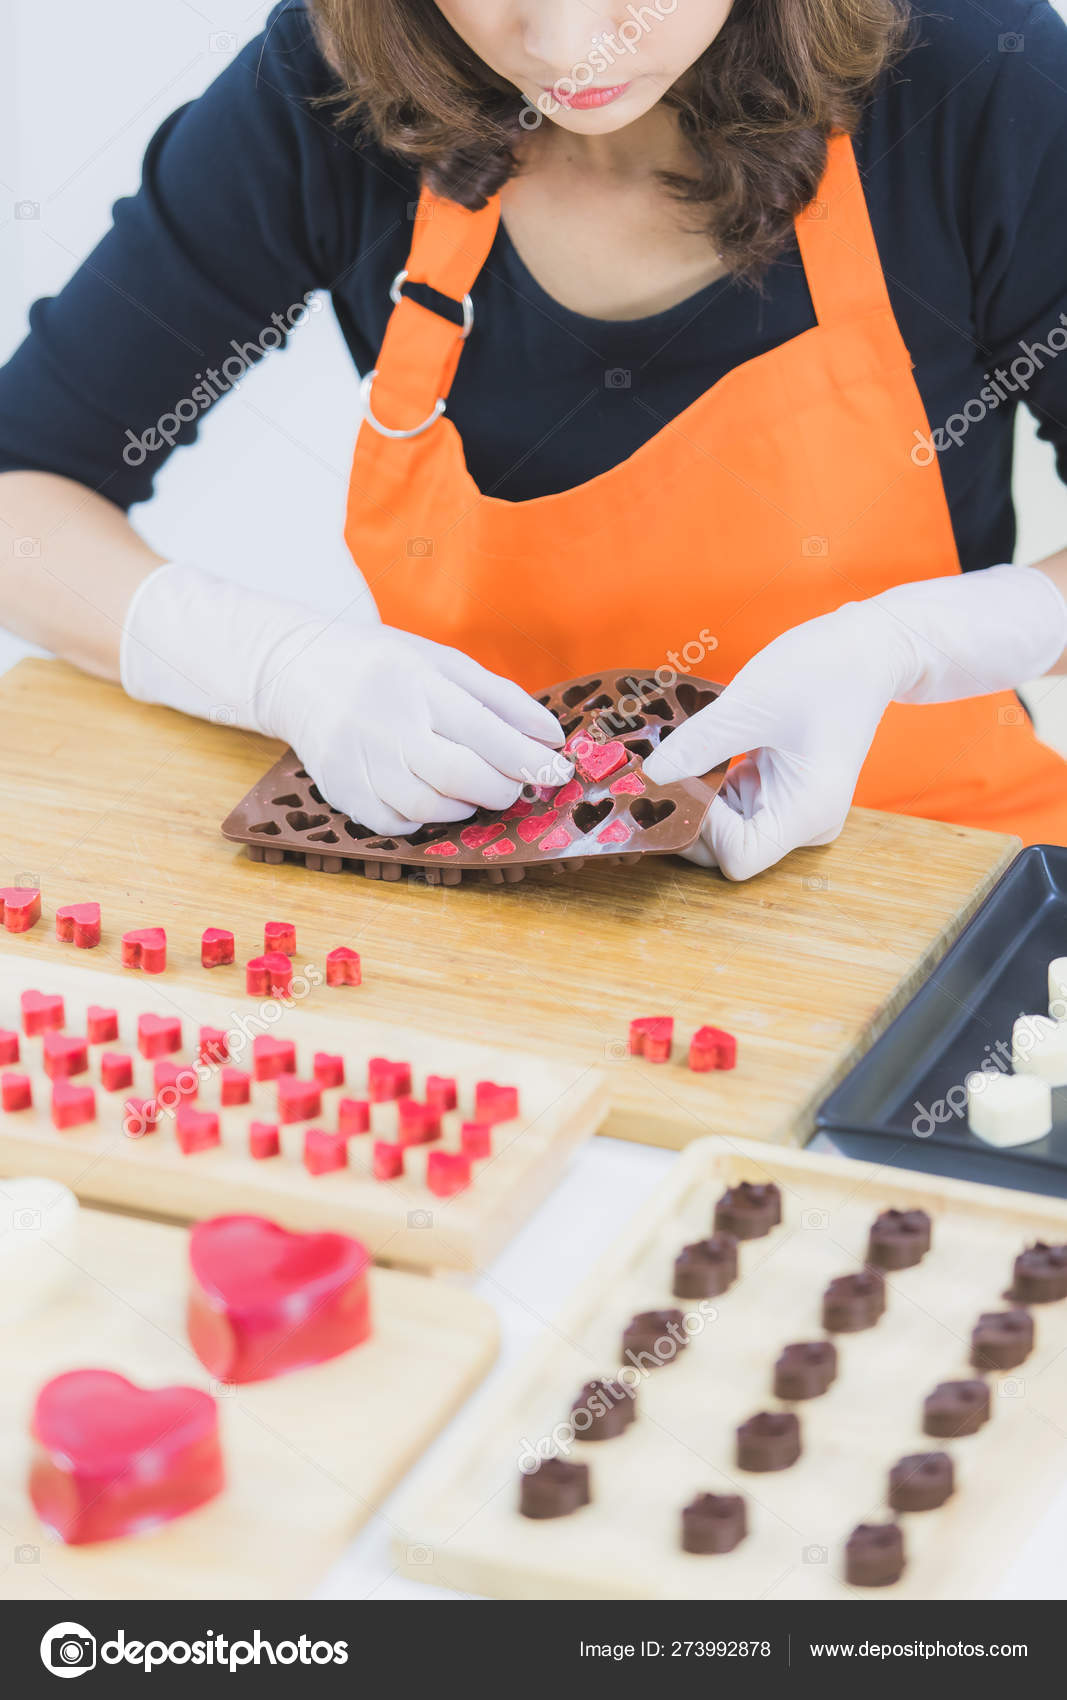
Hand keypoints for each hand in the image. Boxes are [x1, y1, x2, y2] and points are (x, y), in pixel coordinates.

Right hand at [120, 564, 567, 833]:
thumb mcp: (444, 662)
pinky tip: (430, 796)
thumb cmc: (386, 666)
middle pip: (459, 776)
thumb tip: (551, 738)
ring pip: (429, 807)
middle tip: (514, 786)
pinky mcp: (339, 789)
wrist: (299, 671)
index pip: (486, 732)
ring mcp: (358, 759)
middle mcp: (387, 722)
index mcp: (419, 682)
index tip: (558, 773)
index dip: (529, 761)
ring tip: (471, 788)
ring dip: (464, 807)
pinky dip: (424, 819)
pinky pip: (396, 824)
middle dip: (501, 789)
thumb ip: (501, 699)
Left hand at [643, 603, 898, 879]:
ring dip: (695, 799)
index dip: (701, 828)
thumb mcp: (752, 705)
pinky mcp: (778, 790)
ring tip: (676, 758)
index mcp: (809, 811)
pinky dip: (707, 784)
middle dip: (690, 815)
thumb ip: (698, 745)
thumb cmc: (825, 671)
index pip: (738, 855)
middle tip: (655, 775)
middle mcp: (803, 822)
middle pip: (728, 848)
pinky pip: (731, 804)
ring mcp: (791, 808)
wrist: (868, 649)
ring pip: (725, 828)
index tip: (677, 782)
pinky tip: (694, 754)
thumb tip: (648, 777)